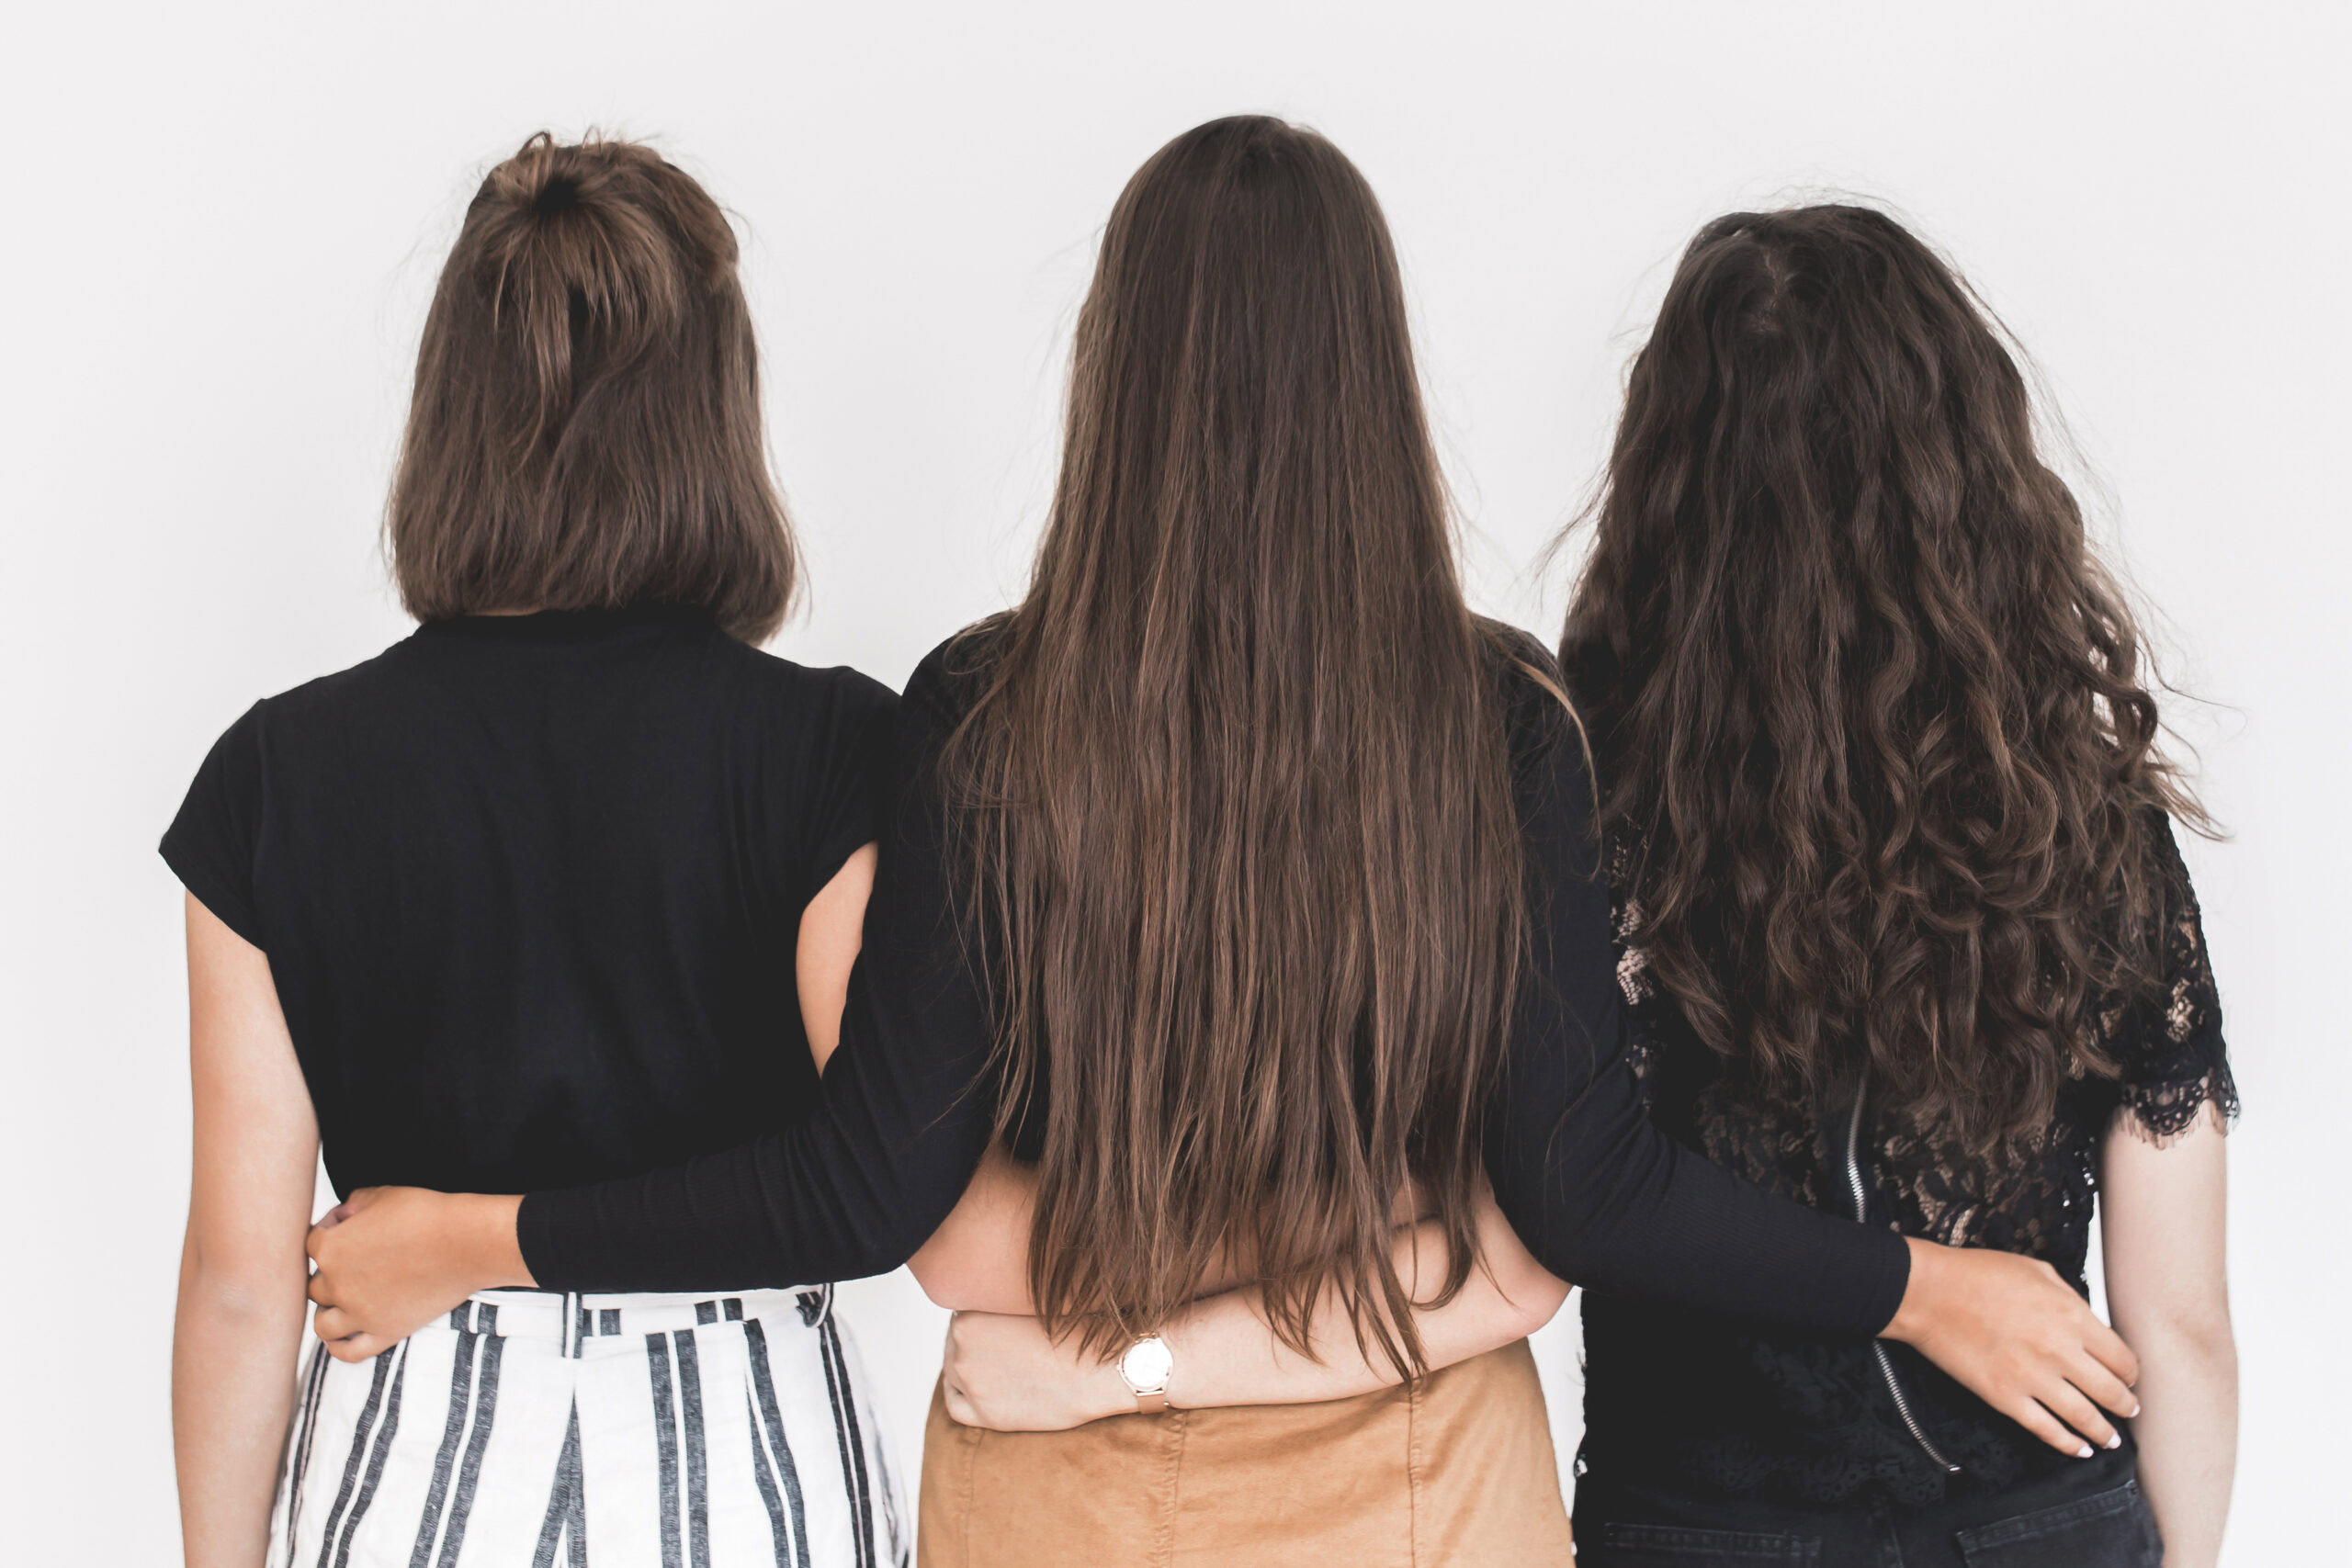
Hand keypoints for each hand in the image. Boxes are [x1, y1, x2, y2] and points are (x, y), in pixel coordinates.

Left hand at [305, 1187, 530, 1361]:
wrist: (467, 1243)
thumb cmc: (427, 1214)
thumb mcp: (383, 1195)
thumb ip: (353, 1203)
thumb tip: (344, 1215)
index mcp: (331, 1248)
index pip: (311, 1242)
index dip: (330, 1229)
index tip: (352, 1224)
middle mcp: (337, 1284)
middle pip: (315, 1284)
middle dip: (331, 1271)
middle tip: (358, 1260)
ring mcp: (359, 1313)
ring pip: (322, 1323)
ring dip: (329, 1310)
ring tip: (346, 1300)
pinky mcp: (384, 1332)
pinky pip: (347, 1352)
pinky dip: (340, 1346)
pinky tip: (348, 1333)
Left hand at [939, 1311, 1134, 1431]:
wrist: (1101, 1369)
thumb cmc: (1076, 1330)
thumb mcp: (1031, 1300)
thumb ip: (1001, 1301)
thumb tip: (989, 1298)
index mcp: (971, 1314)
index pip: (961, 1315)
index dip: (979, 1319)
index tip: (996, 1325)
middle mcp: (962, 1348)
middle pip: (954, 1343)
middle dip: (973, 1343)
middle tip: (999, 1347)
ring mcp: (971, 1383)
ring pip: (953, 1371)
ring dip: (967, 1367)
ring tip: (996, 1366)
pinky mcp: (985, 1414)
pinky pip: (955, 1406)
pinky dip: (962, 1396)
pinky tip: (976, 1391)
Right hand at [1885, 1237, 2141, 1457]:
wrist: (1929, 1293)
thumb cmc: (1978, 1274)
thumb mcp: (2037, 1270)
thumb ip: (2072, 1298)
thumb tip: (2090, 1323)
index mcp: (2072, 1317)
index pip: (2123, 1359)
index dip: (2132, 1373)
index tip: (2130, 1378)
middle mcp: (2060, 1352)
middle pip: (2111, 1393)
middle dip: (2126, 1405)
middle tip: (2129, 1410)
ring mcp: (2033, 1378)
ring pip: (2084, 1417)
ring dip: (2104, 1432)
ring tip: (2111, 1439)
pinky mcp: (2006, 1397)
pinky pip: (2046, 1429)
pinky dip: (2067, 1444)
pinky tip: (2078, 1449)